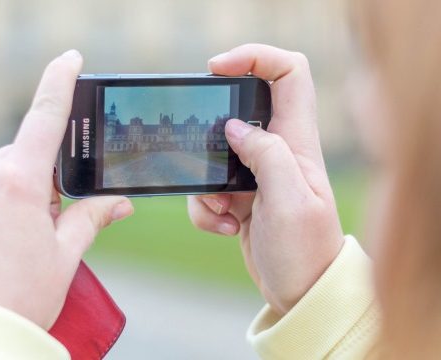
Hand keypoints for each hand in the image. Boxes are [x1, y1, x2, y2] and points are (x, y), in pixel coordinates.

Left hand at [0, 50, 133, 328]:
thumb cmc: (18, 301)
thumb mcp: (64, 258)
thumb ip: (90, 218)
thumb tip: (118, 202)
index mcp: (18, 183)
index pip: (45, 118)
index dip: (59, 83)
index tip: (69, 60)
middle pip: (17, 165)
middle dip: (34, 187)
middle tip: (41, 229)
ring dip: (1, 205)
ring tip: (3, 251)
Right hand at [188, 44, 343, 314]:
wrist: (301, 293)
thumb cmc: (306, 252)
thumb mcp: (290, 202)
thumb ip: (266, 156)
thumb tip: (234, 127)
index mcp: (297, 142)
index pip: (288, 73)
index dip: (254, 57)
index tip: (217, 68)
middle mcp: (278, 151)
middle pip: (237, 110)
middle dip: (211, 133)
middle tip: (205, 158)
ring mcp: (257, 174)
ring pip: (213, 155)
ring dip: (205, 186)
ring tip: (227, 213)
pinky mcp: (241, 196)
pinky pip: (207, 189)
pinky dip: (205, 209)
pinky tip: (228, 227)